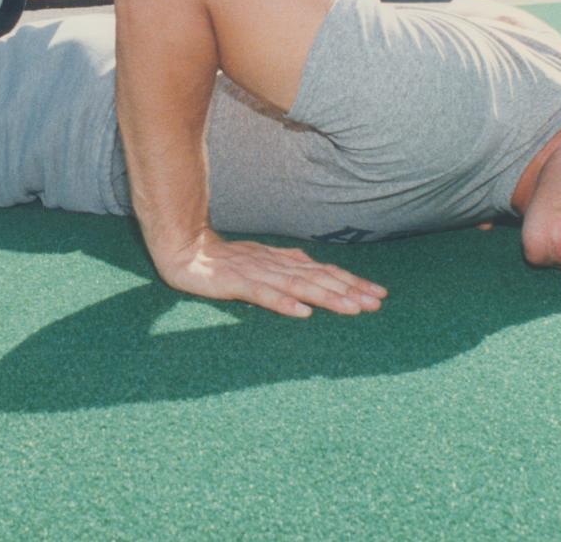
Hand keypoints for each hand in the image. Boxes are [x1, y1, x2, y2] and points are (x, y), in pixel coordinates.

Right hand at [152, 228, 387, 317]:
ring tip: (351, 309)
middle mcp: (273, 265)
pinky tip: (301, 313)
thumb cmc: (222, 259)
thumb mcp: (260, 261)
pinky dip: (282, 302)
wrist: (182, 248)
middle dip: (349, 291)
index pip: (322, 272)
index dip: (351, 282)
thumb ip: (286, 265)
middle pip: (317, 278)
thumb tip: (315, 267)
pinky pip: (261, 294)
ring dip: (326, 297)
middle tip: (377, 303)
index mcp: (280, 261)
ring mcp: (254, 273)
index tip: (378, 294)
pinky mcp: (233, 283)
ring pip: (296, 286)